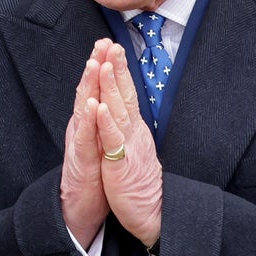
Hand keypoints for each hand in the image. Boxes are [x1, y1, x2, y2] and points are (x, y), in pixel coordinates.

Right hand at [61, 40, 113, 245]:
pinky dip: (89, 122)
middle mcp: (82, 130)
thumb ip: (101, 123)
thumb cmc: (93, 178)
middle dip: (95, 66)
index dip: (102, 67)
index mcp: (90, 124)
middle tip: (102, 42)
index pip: (96, 90)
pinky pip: (85, 140)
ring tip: (93, 64)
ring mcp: (80, 145)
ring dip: (88, 87)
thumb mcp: (100, 144)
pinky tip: (92, 106)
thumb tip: (107, 102)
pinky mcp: (82, 163)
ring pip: (83, 111)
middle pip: (88, 93)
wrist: (80, 211)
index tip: (109, 44)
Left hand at [96, 43, 161, 247]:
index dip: (119, 71)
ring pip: (119, 110)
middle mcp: (133, 132)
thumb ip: (127, 127)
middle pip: (124, 95)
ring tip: (104, 63)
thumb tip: (121, 108)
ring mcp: (128, 146)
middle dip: (116, 68)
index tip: (113, 47)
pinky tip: (101, 107)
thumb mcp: (132, 148)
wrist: (154, 213)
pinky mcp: (120, 164)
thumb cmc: (139, 182)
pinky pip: (113, 141)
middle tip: (110, 43)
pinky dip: (106, 122)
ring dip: (111, 87)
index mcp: (133, 129)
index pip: (126, 94)